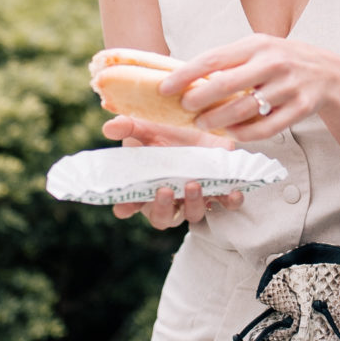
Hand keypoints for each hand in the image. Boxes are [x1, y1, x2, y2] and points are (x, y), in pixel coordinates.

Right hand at [102, 115, 244, 228]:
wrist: (203, 121)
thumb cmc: (168, 130)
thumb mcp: (146, 126)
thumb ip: (128, 128)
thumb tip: (108, 128)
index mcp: (147, 185)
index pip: (130, 206)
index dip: (126, 209)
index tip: (124, 207)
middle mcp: (170, 197)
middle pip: (162, 219)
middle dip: (162, 209)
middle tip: (164, 191)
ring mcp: (195, 196)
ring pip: (193, 214)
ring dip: (192, 203)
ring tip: (193, 184)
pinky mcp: (220, 189)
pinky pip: (226, 205)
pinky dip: (230, 201)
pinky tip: (231, 192)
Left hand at [162, 35, 339, 142]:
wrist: (328, 73)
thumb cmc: (282, 60)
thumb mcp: (258, 49)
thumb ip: (228, 61)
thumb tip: (185, 76)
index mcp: (257, 44)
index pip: (213, 58)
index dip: (186, 74)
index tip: (165, 87)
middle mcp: (273, 62)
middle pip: (226, 85)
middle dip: (199, 100)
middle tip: (185, 108)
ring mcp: (288, 86)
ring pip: (244, 110)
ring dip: (218, 120)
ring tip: (204, 124)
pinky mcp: (300, 108)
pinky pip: (266, 128)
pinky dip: (245, 133)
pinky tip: (232, 134)